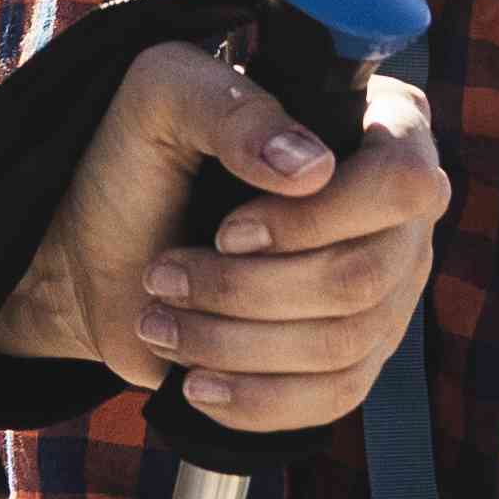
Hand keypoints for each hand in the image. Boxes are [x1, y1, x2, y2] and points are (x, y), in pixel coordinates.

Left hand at [0, 40, 453, 435]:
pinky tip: (197, 381)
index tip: (228, 230)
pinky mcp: (353, 358)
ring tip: (161, 319)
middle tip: (166, 275)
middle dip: (247, 288)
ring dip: (234, 340)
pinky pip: (334, 398)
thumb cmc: (136, 159)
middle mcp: (398, 212)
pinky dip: (257, 398)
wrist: (98, 250)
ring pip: (342, 342)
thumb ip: (236, 112)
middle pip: (364, 275)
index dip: (315, 219)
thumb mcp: (166, 100)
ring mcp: (385, 290)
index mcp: (379, 126)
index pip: (400, 181)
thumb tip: (311, 169)